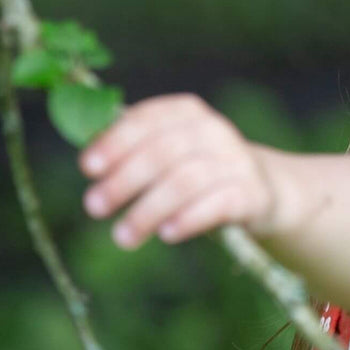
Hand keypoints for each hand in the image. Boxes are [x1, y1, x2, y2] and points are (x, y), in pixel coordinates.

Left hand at [77, 93, 276, 249]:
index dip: (116, 141)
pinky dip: (189, 219)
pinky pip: (218, 204)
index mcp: (187, 112)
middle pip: (163, 151)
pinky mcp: (252, 193)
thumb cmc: (197, 170)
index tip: (88, 168)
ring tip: (122, 237)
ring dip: (148, 210)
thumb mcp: (169, 150)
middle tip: (94, 207)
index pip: (148, 118)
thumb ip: (134, 149)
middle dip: (124, 180)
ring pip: (186, 181)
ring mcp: (237, 161)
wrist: (261, 189)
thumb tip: (90, 165)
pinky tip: (167, 234)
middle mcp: (215, 130)